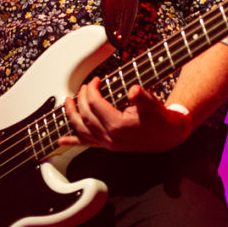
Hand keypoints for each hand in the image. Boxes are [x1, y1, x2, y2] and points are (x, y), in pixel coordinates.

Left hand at [59, 77, 192, 152]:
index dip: (92, 90)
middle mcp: (110, 137)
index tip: (95, 80)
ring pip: (81, 129)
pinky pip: (86, 143)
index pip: (96, 105)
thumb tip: (133, 91)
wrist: (167, 136)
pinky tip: (60, 140)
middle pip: (86, 115)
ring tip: (67, 102)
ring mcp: (107, 143)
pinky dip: (72, 141)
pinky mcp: (107, 145)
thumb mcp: (152, 103)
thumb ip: (142, 97)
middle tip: (86, 86)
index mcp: (118, 126)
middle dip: (82, 98)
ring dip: (71, 115)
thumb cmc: (159, 118)